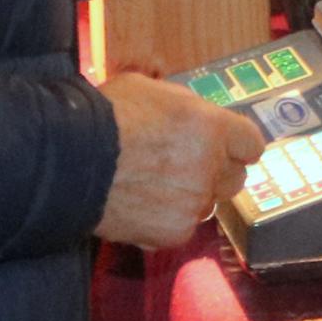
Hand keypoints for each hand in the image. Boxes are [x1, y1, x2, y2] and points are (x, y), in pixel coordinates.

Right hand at [94, 71, 264, 250]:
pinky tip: (142, 207)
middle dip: (216, 172)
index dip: (236, 146)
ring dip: (191, 197)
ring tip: (155, 187)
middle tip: (185, 167)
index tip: (225, 148)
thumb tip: (195, 116)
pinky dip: (167, 221)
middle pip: (235, 177)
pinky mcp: (175, 231)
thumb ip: (184, 107)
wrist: (70, 161)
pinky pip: (183, 227)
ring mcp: (195, 202)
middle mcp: (211, 166)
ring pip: (208, 204)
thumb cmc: (105, 116)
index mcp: (212, 126)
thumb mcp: (149, 89)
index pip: (251, 144)